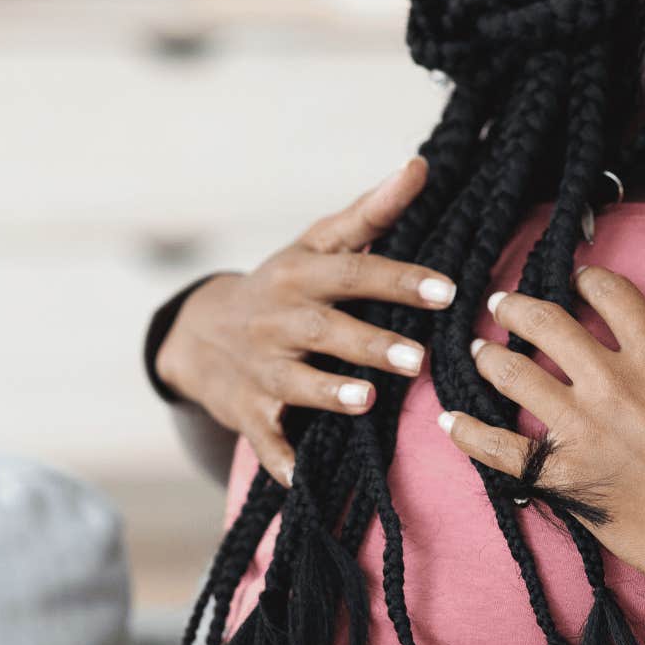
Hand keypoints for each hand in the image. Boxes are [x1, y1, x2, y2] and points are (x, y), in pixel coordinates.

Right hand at [155, 155, 458, 487]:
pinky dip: (279, 460)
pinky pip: (264, 439)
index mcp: (299, 275)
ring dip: (328, 393)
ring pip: (294, 383)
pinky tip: (301, 479)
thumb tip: (420, 165)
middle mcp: (277, 320)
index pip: (353, 273)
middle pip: (325, 330)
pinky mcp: (247, 412)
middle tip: (418, 359)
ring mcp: (260, 368)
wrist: (198, 332)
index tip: (447, 290)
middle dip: (370, 344)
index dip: (399, 280)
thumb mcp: (316, 244)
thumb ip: (371, 212)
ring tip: (366, 401)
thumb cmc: (282, 284)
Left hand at [438, 244, 644, 630]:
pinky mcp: (565, 480)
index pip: (611, 295)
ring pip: (516, 377)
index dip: (590, 280)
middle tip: (502, 303)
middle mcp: (613, 383)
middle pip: (549, 326)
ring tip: (477, 349)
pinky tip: (450, 422)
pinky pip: (500, 451)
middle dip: (520, 308)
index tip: (579, 279)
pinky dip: (470, 434)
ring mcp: (582, 432)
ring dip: (491, 358)